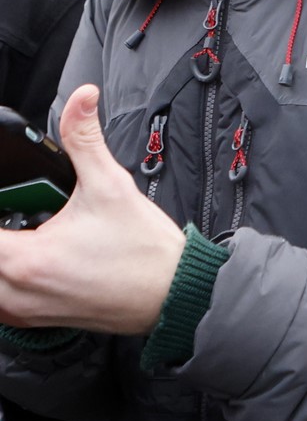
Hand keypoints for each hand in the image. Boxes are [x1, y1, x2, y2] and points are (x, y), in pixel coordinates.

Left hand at [0, 86, 186, 333]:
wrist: (174, 293)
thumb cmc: (146, 252)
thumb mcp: (112, 186)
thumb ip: (84, 140)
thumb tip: (81, 100)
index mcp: (25, 259)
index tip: (9, 202)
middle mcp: (16, 291)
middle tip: (14, 213)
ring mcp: (24, 310)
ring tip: (17, 234)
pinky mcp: (36, 320)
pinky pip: (1, 303)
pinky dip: (4, 279)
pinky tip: (25, 260)